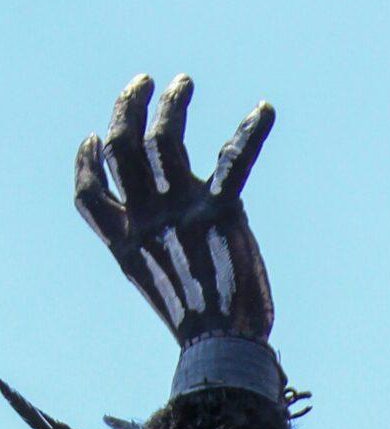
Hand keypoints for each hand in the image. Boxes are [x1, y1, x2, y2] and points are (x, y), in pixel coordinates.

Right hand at [74, 75, 275, 345]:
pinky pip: (233, 160)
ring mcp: (178, 211)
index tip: (93, 137)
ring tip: (184, 83)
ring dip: (173, 104)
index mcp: (124, 240)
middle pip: (122, 147)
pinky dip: (251, 132)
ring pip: (165, 139)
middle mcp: (144, 218)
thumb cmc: (198, 318)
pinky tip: (265, 110)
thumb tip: (155, 206)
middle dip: (128, 106)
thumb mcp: (156, 278)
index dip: (85, 161)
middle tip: (145, 83)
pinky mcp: (219, 212)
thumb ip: (149, 238)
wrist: (225, 345)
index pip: (86, 193)